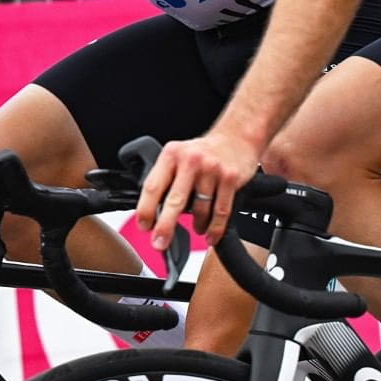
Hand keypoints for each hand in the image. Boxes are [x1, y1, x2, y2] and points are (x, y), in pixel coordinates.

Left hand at [135, 131, 260, 248]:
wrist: (237, 137)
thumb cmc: (204, 152)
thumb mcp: (179, 156)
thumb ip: (166, 179)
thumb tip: (152, 213)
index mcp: (172, 154)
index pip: (153, 186)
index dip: (145, 209)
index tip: (144, 226)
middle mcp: (191, 160)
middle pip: (175, 200)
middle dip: (165, 226)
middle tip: (159, 243)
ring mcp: (212, 169)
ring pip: (200, 209)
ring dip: (197, 226)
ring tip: (197, 229)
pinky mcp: (230, 178)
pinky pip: (221, 211)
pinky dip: (215, 228)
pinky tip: (210, 235)